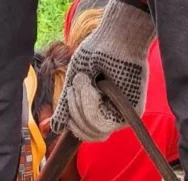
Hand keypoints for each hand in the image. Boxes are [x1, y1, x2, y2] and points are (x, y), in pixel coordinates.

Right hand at [51, 0, 154, 141]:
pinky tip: (95, 87)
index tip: (69, 95)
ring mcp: (123, 114)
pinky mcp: (132, 111)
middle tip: (77, 86)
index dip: (73, 122)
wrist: (113, 39)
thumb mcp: (74, 82)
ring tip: (86, 82)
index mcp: (99, 109)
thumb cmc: (95, 55)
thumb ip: (66, 105)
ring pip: (96, 130)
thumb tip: (55, 128)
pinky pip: (105, 123)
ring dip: (83, 106)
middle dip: (75, 112)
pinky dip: (92, 105)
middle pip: (89, 134)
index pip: (86, 132)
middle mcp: (113, 114)